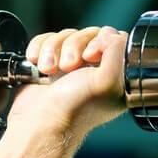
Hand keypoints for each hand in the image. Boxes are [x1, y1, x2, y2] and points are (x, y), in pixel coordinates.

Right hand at [7, 26, 127, 138]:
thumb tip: (109, 34)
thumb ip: (119, 52)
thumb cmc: (74, 109)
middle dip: (73, 46)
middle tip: (68, 67)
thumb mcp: (107, 81)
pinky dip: (39, 49)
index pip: (114, 38)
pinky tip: (38, 66)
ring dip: (53, 49)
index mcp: (115, 74)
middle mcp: (95, 69)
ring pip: (65, 35)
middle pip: (88, 33)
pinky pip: (46, 39)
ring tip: (49, 70)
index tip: (90, 57)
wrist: (38, 123)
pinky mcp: (49, 63)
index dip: (100, 41)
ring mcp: (71, 66)